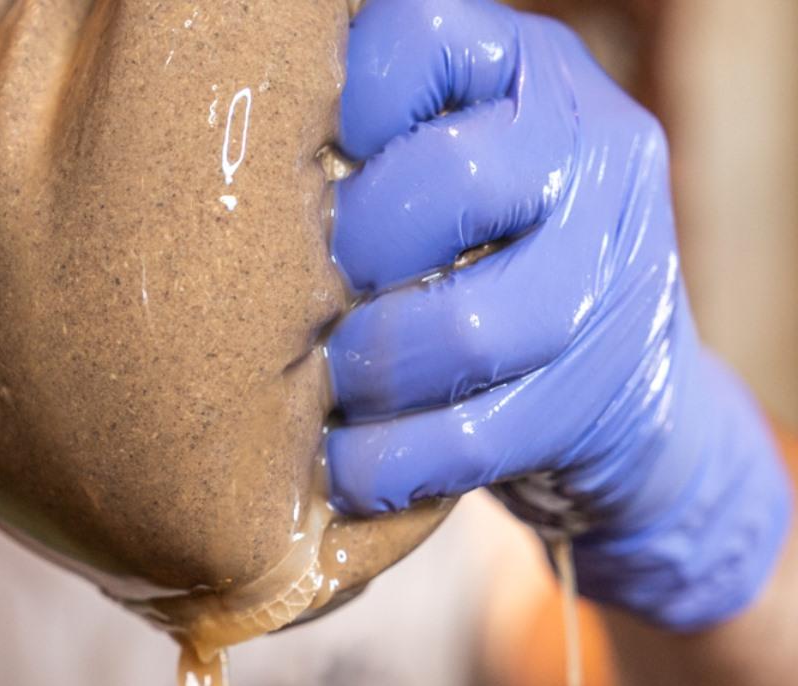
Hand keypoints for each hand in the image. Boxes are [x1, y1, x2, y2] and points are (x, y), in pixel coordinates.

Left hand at [326, 0, 792, 631]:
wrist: (624, 398)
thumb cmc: (487, 271)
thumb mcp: (450, 182)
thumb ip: (378, 153)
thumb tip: (236, 160)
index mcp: (527, 74)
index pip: (415, 42)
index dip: (332, 115)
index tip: (291, 182)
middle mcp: (589, 150)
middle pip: (447, 186)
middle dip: (352, 261)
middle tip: (304, 304)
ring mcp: (611, 273)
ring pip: (465, 330)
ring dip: (368, 375)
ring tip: (322, 394)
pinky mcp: (600, 393)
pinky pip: (474, 438)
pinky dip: (390, 463)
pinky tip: (349, 468)